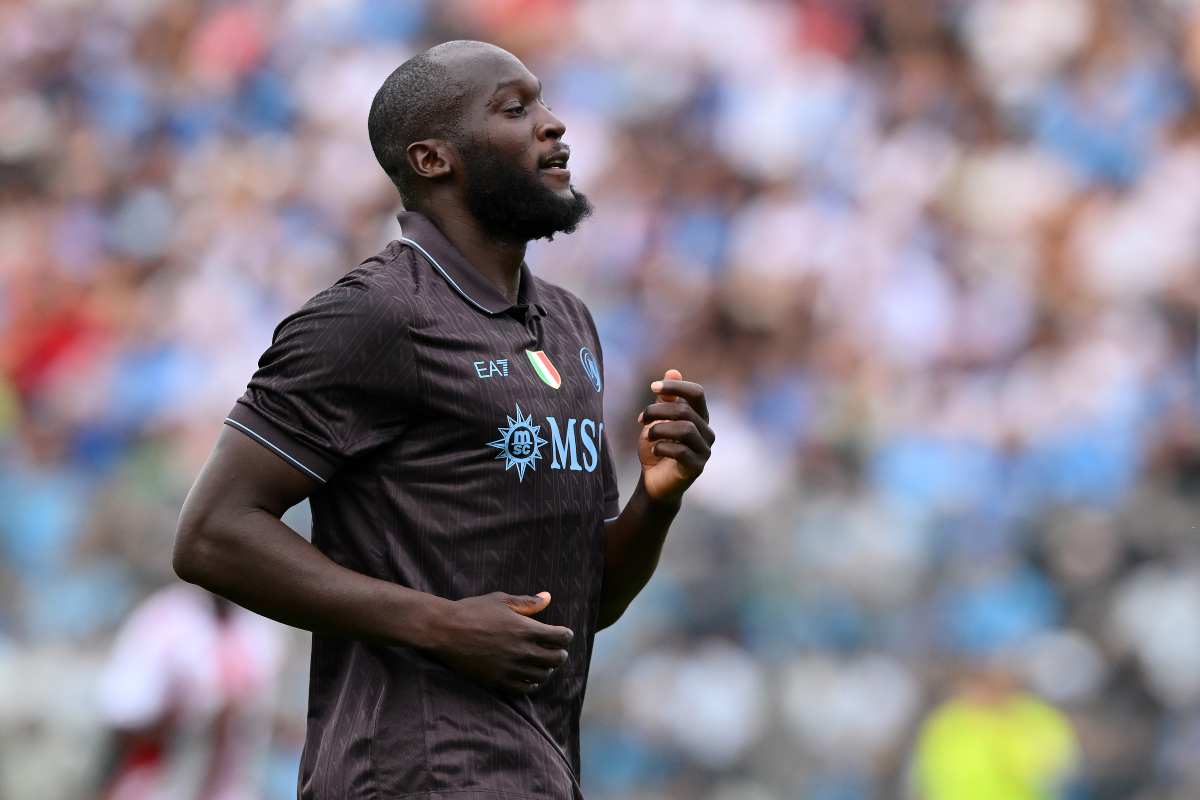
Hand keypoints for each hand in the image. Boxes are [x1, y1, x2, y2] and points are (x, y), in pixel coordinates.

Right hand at [428, 591, 572, 693]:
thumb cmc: (473, 611)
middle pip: (556, 659)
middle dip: (560, 653)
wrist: (445, 631)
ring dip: (547, 669)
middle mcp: (522, 651)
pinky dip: (533, 684)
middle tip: (558, 650)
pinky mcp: (498, 681)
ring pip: (543, 676)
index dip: (566, 635)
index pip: (561, 637)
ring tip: (545, 664)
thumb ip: (527, 602)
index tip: (564, 634)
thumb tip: (548, 597)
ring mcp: (511, 668)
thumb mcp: (501, 600)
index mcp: (526, 629)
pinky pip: (524, 689)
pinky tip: (531, 678)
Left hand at [637, 369, 714, 503]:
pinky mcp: (697, 467)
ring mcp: (704, 451)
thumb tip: (673, 371)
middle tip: (641, 419)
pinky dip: (662, 448)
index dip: (675, 387)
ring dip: (660, 429)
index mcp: (700, 417)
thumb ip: (666, 400)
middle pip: (685, 410)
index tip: (652, 387)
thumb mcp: (657, 421)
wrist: (654, 481)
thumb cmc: (657, 448)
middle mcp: (707, 432)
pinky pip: (681, 451)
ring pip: (685, 429)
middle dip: (657, 411)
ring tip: (648, 436)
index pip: (697, 393)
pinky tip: (654, 451)